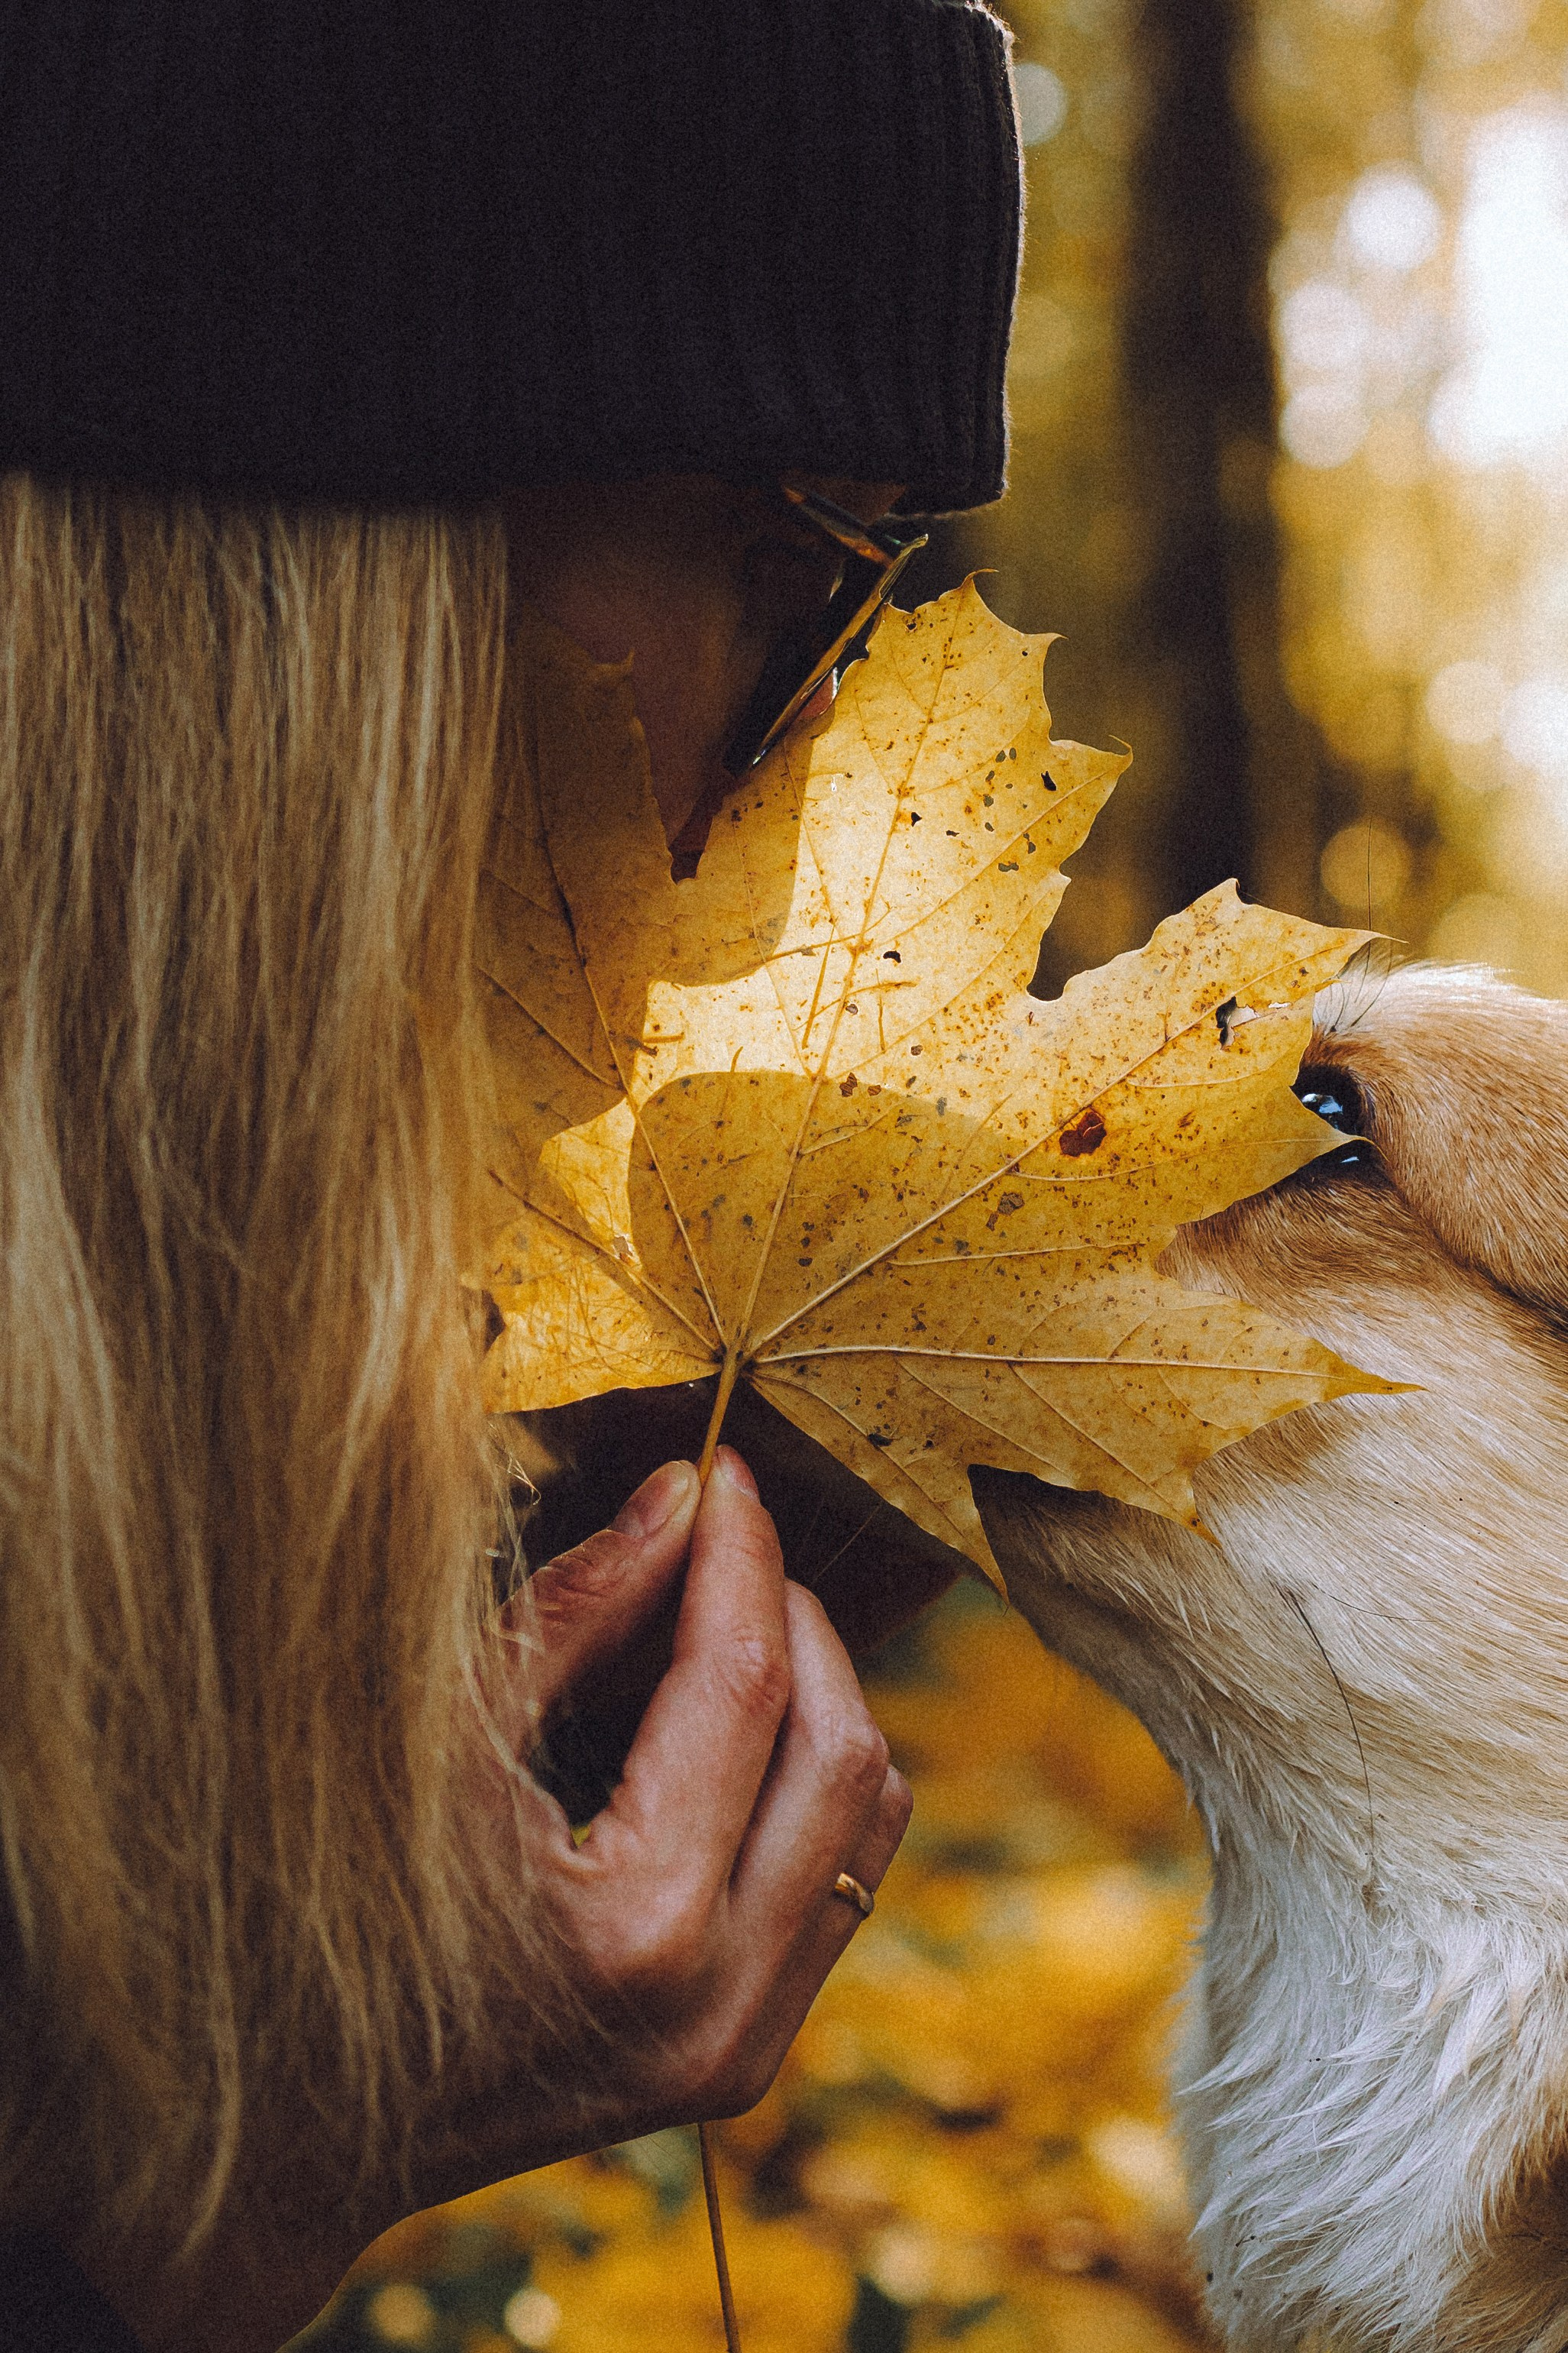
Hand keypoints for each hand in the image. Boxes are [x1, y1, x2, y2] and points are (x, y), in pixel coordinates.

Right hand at [98, 1449, 909, 2352]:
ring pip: (868, 1820)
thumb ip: (573, 1613)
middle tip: (727, 1545)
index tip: (725, 1476)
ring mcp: (740, 2048)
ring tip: (733, 1627)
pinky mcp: (743, 2060)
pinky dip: (810, 1784)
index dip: (741, 1557)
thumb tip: (682, 1495)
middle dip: (796, 1618)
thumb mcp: (438, 1740)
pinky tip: (733, 1733)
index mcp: (632, 1924)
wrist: (302, 2128)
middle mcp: (716, 2004)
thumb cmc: (339, 1908)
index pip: (742, 1684)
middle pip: (840, 1746)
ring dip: (823, 1698)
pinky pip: (840, 1884)